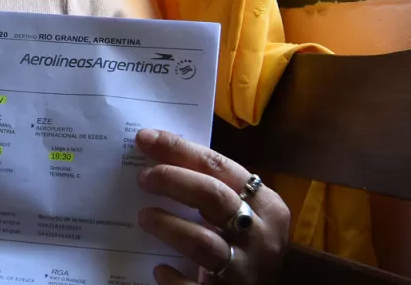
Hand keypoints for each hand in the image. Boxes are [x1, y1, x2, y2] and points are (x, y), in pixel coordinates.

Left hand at [134, 129, 288, 284]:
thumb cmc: (245, 246)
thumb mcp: (242, 214)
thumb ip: (213, 189)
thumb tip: (159, 154)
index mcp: (267, 206)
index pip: (220, 166)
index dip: (180, 150)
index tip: (144, 139)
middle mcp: (262, 236)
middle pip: (212, 196)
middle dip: (172, 180)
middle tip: (143, 178)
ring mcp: (246, 270)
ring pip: (202, 242)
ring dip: (167, 225)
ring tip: (144, 217)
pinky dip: (172, 277)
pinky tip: (160, 269)